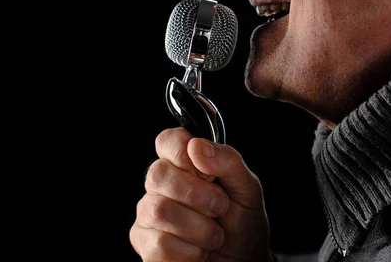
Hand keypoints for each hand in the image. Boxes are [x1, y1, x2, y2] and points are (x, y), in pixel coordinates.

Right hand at [130, 127, 271, 261]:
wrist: (244, 260)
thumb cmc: (242, 221)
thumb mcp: (246, 187)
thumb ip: (227, 160)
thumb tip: (197, 146)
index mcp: (185, 163)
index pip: (167, 141)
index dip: (183, 153)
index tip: (208, 173)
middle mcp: (161, 184)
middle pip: (158, 175)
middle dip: (198, 195)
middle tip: (220, 207)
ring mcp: (148, 213)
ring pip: (159, 211)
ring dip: (199, 228)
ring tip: (214, 234)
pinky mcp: (144, 243)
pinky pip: (159, 244)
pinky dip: (190, 252)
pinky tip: (199, 251)